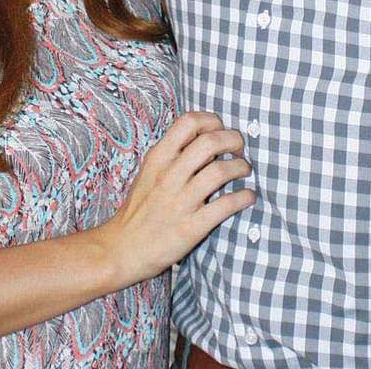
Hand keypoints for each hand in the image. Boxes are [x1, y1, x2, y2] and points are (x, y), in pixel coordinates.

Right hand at [97, 112, 254, 285]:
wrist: (122, 249)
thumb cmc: (140, 207)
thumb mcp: (150, 171)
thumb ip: (173, 153)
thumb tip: (207, 136)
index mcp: (158, 158)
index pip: (188, 122)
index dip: (212, 120)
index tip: (222, 128)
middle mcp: (169, 176)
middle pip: (209, 142)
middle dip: (232, 140)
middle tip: (239, 147)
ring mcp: (180, 202)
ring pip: (219, 172)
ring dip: (240, 167)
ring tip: (244, 170)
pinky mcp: (190, 228)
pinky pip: (224, 207)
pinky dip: (243, 198)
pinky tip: (248, 196)